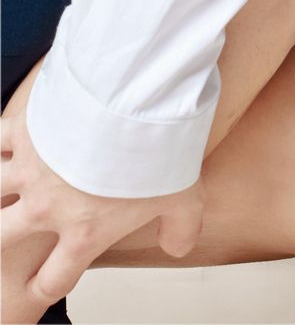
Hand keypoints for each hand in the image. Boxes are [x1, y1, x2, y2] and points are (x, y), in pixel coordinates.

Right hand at [1, 75, 202, 313]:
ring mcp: (29, 170)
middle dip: (4, 237)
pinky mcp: (24, 130)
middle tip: (9, 230)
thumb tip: (178, 247)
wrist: (131, 101)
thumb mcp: (184, 197)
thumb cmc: (156, 151)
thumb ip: (180, 228)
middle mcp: (47, 208)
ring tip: (3, 188)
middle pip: (4, 238)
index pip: (54, 279)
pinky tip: (1, 146)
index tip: (40, 285)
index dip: (45, 287)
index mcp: (84, 232)